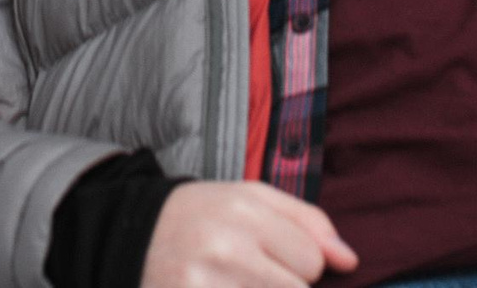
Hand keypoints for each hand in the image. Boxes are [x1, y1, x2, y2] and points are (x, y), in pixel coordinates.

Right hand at [141, 182, 357, 287]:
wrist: (127, 236)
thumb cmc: (199, 217)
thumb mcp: (249, 198)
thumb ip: (307, 222)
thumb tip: (349, 261)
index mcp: (242, 213)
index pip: (311, 263)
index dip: (299, 267)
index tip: (273, 260)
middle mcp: (224, 252)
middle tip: (255, 278)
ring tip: (241, 284)